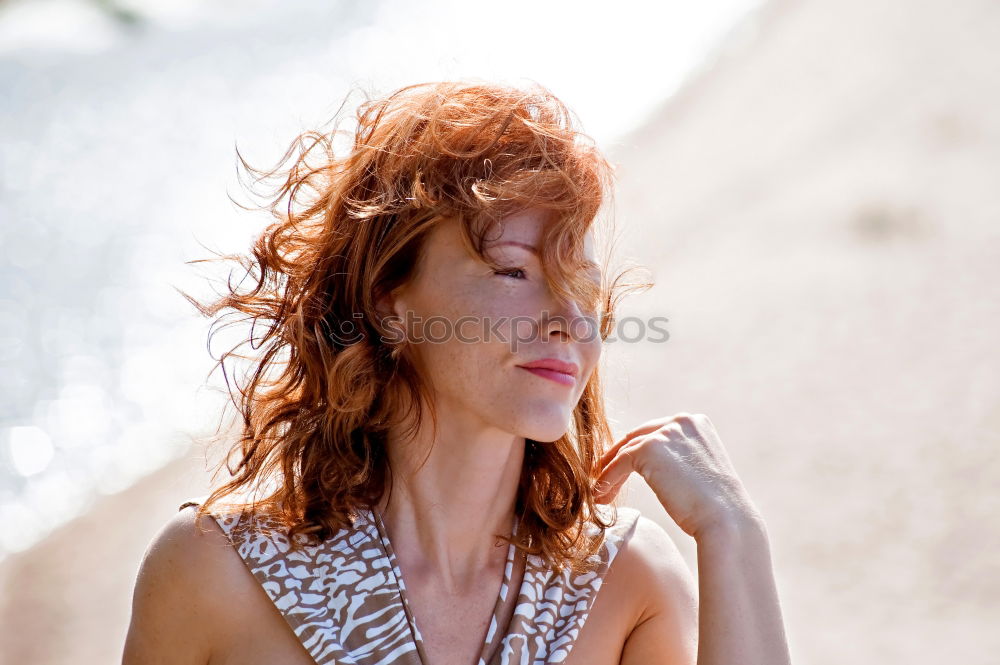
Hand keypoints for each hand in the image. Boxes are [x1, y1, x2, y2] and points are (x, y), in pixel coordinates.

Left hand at [592, 412, 760, 539]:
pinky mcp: (649, 449)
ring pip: (627, 451)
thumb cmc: (717, 508)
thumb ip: (681, 461)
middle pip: (638, 438)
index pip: (657, 433)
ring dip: (609, 472)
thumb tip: (659, 469)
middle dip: (618, 459)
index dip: (637, 451)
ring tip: (601, 493)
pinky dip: (608, 480)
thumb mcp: (701, 472)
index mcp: (696, 423)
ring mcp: (665, 433)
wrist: (726, 521)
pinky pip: (619, 464)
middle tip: (603, 478)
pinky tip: (601, 497)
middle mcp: (681, 421)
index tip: (622, 468)